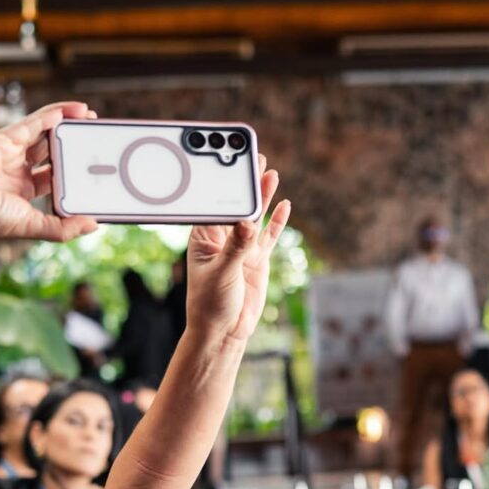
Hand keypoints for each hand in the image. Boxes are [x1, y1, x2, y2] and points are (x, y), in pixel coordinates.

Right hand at [0, 101, 98, 244]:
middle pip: (51, 153)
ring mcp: (11, 152)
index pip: (54, 178)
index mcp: (22, 192)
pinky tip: (76, 110)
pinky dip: (55, 114)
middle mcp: (17, 170)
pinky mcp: (6, 137)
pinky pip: (36, 121)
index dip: (72, 172)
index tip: (93, 169)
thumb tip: (94, 225)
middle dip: (72, 146)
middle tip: (94, 139)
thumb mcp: (33, 226)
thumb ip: (63, 228)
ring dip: (67, 124)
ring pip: (45, 134)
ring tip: (90, 118)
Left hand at [185, 158, 289, 344]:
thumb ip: (236, 249)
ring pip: (254, 216)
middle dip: (245, 182)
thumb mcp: (221, 275)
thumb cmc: (210, 304)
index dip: (222, 184)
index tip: (231, 164)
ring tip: (270, 172)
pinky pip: (269, 235)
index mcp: (204, 239)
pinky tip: (285, 204)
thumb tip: (248, 224)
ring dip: (262, 196)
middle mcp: (223, 239)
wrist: (224, 331)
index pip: (214, 206)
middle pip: (236, 205)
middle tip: (255, 157)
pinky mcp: (257, 259)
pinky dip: (277, 221)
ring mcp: (242, 248)